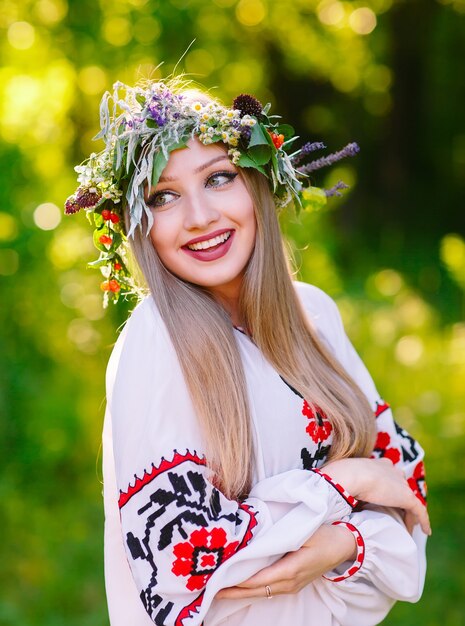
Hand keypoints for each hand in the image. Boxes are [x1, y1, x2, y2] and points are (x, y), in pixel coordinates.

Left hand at [216, 524, 355, 599]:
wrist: (345, 546)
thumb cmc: (324, 534)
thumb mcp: (304, 530)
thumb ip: (280, 533)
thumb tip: (255, 532)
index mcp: (290, 570)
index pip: (258, 579)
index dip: (237, 580)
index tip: (218, 576)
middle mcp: (289, 583)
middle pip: (255, 591)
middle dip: (232, 590)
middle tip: (209, 587)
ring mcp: (291, 586)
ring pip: (260, 592)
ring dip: (239, 591)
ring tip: (218, 588)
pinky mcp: (291, 584)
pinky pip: (267, 589)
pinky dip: (250, 588)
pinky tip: (238, 585)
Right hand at [322, 457, 431, 535]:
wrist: (350, 476)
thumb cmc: (340, 476)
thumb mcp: (342, 476)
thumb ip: (344, 482)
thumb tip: (334, 490)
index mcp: (377, 464)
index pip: (388, 473)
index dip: (389, 485)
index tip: (387, 496)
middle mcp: (392, 470)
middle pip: (401, 485)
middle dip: (401, 498)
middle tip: (399, 513)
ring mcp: (400, 483)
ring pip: (410, 500)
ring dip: (409, 514)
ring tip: (408, 527)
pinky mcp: (407, 496)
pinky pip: (419, 510)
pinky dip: (424, 521)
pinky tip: (426, 531)